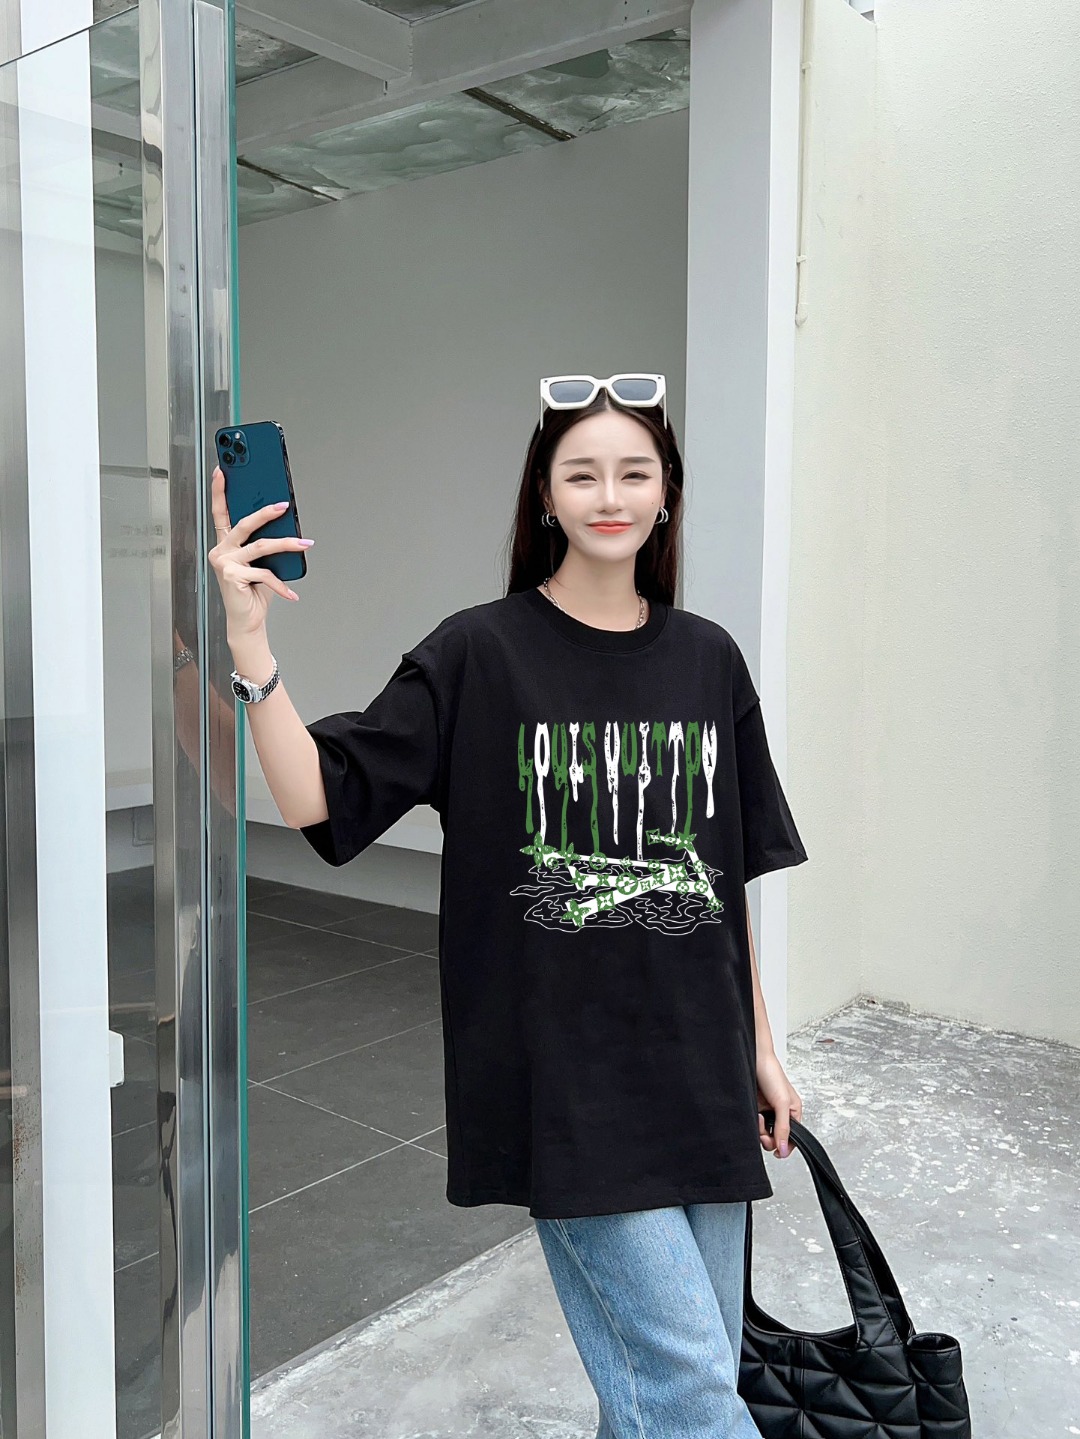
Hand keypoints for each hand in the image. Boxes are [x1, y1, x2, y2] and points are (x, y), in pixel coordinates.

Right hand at [208, 463, 310, 637]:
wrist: (247, 621)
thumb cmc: (254, 592)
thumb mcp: (261, 563)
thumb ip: (265, 545)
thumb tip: (285, 525)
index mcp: (225, 544)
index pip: (220, 512)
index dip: (219, 491)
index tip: (222, 470)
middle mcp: (221, 551)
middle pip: (243, 524)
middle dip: (265, 512)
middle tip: (283, 505)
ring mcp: (224, 563)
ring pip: (260, 546)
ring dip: (286, 544)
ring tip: (304, 544)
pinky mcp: (232, 576)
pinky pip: (264, 573)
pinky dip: (280, 584)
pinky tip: (291, 593)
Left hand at [756, 1048, 802, 1159]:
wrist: (752, 1058)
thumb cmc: (771, 1073)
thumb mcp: (782, 1102)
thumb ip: (783, 1127)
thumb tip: (784, 1149)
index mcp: (793, 1112)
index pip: (793, 1138)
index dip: (785, 1146)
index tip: (777, 1150)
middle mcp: (780, 1114)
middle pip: (776, 1138)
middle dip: (770, 1138)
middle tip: (764, 1130)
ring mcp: (767, 1112)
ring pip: (764, 1133)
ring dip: (760, 1130)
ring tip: (759, 1117)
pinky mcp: (754, 1109)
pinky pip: (754, 1125)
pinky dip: (753, 1124)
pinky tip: (754, 1114)